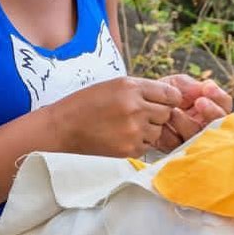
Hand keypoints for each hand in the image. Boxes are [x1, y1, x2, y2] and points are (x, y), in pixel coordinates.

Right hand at [50, 76, 182, 156]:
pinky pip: (147, 146)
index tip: (161, 102)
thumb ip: (141, 90)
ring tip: (126, 126)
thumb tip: (170, 98)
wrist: (62, 128)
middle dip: (157, 114)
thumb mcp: (113, 86)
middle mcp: (135, 107)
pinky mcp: (129, 149)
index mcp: (131, 87)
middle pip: (167, 113)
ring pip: (158, 131)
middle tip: (138, 115)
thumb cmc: (86, 104)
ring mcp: (133, 130)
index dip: (168, 99)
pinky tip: (120, 136)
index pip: (170, 95)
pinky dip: (138, 142)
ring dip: (148, 129)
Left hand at [155, 75, 232, 151]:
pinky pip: (180, 147)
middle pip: (219, 124)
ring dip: (189, 123)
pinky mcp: (176, 152)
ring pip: (200, 137)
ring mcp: (192, 141)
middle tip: (200, 102)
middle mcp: (204, 127)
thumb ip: (187, 85)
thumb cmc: (160, 97)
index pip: (224, 105)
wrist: (138, 111)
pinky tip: (163, 126)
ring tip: (174, 112)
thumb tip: (205, 87)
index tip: (207, 88)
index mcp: (208, 109)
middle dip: (212, 112)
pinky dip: (172, 136)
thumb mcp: (173, 85)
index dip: (219, 97)